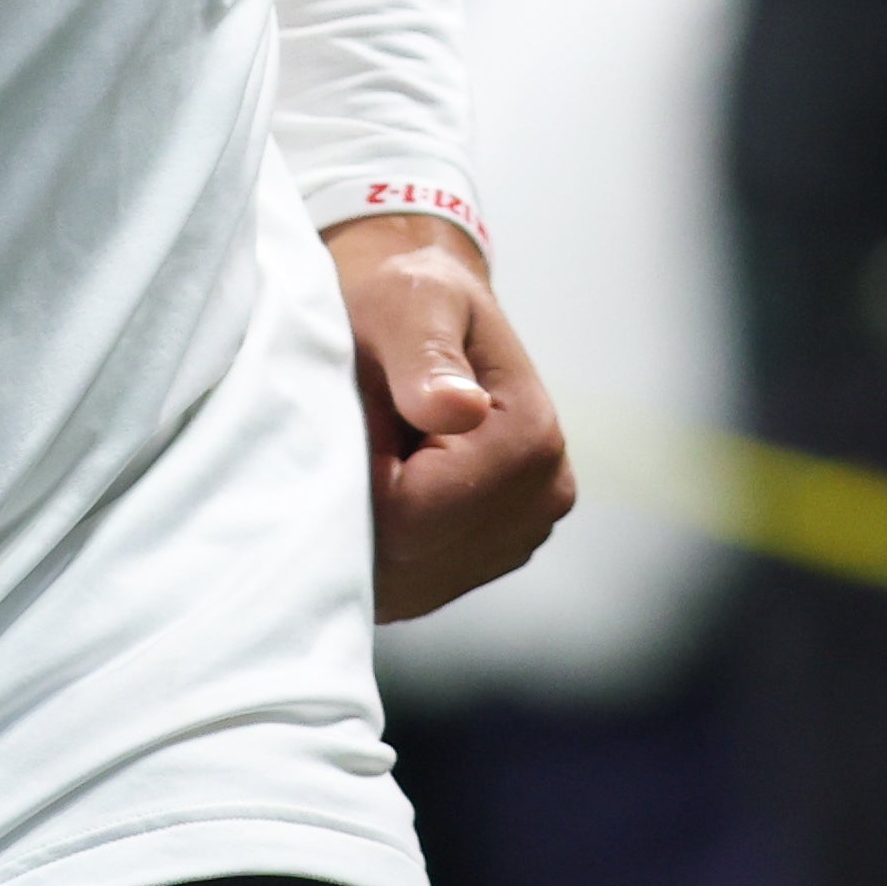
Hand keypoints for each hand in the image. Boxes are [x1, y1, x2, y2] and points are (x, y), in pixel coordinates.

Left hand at [336, 214, 569, 619]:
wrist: (419, 314)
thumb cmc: (405, 300)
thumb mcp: (408, 303)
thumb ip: (425, 354)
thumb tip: (459, 409)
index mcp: (529, 442)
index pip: (414, 516)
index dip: (356, 479)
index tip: (346, 421)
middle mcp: (539, 501)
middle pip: (411, 556)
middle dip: (358, 506)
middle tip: (347, 435)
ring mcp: (517, 538)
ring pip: (407, 578)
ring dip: (365, 529)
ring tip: (366, 455)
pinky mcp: (487, 557)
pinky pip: (411, 585)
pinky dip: (376, 549)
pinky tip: (372, 491)